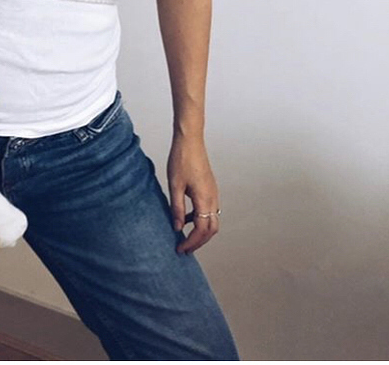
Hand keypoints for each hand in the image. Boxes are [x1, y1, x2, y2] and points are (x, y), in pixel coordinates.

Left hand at [167, 132, 220, 254]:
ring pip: (212, 220)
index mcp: (204, 199)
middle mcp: (213, 197)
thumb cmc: (181, 160)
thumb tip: (178, 228)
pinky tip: (186, 217)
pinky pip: (209, 209)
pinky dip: (200, 219)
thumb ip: (177, 209)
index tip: (180, 249)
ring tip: (185, 237)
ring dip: (200, 231)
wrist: (190, 140)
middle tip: (185, 249)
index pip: (201, 230)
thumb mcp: (175, 186)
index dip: (191, 243)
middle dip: (199, 242)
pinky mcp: (210, 187)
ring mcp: (213, 192)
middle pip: (211, 229)